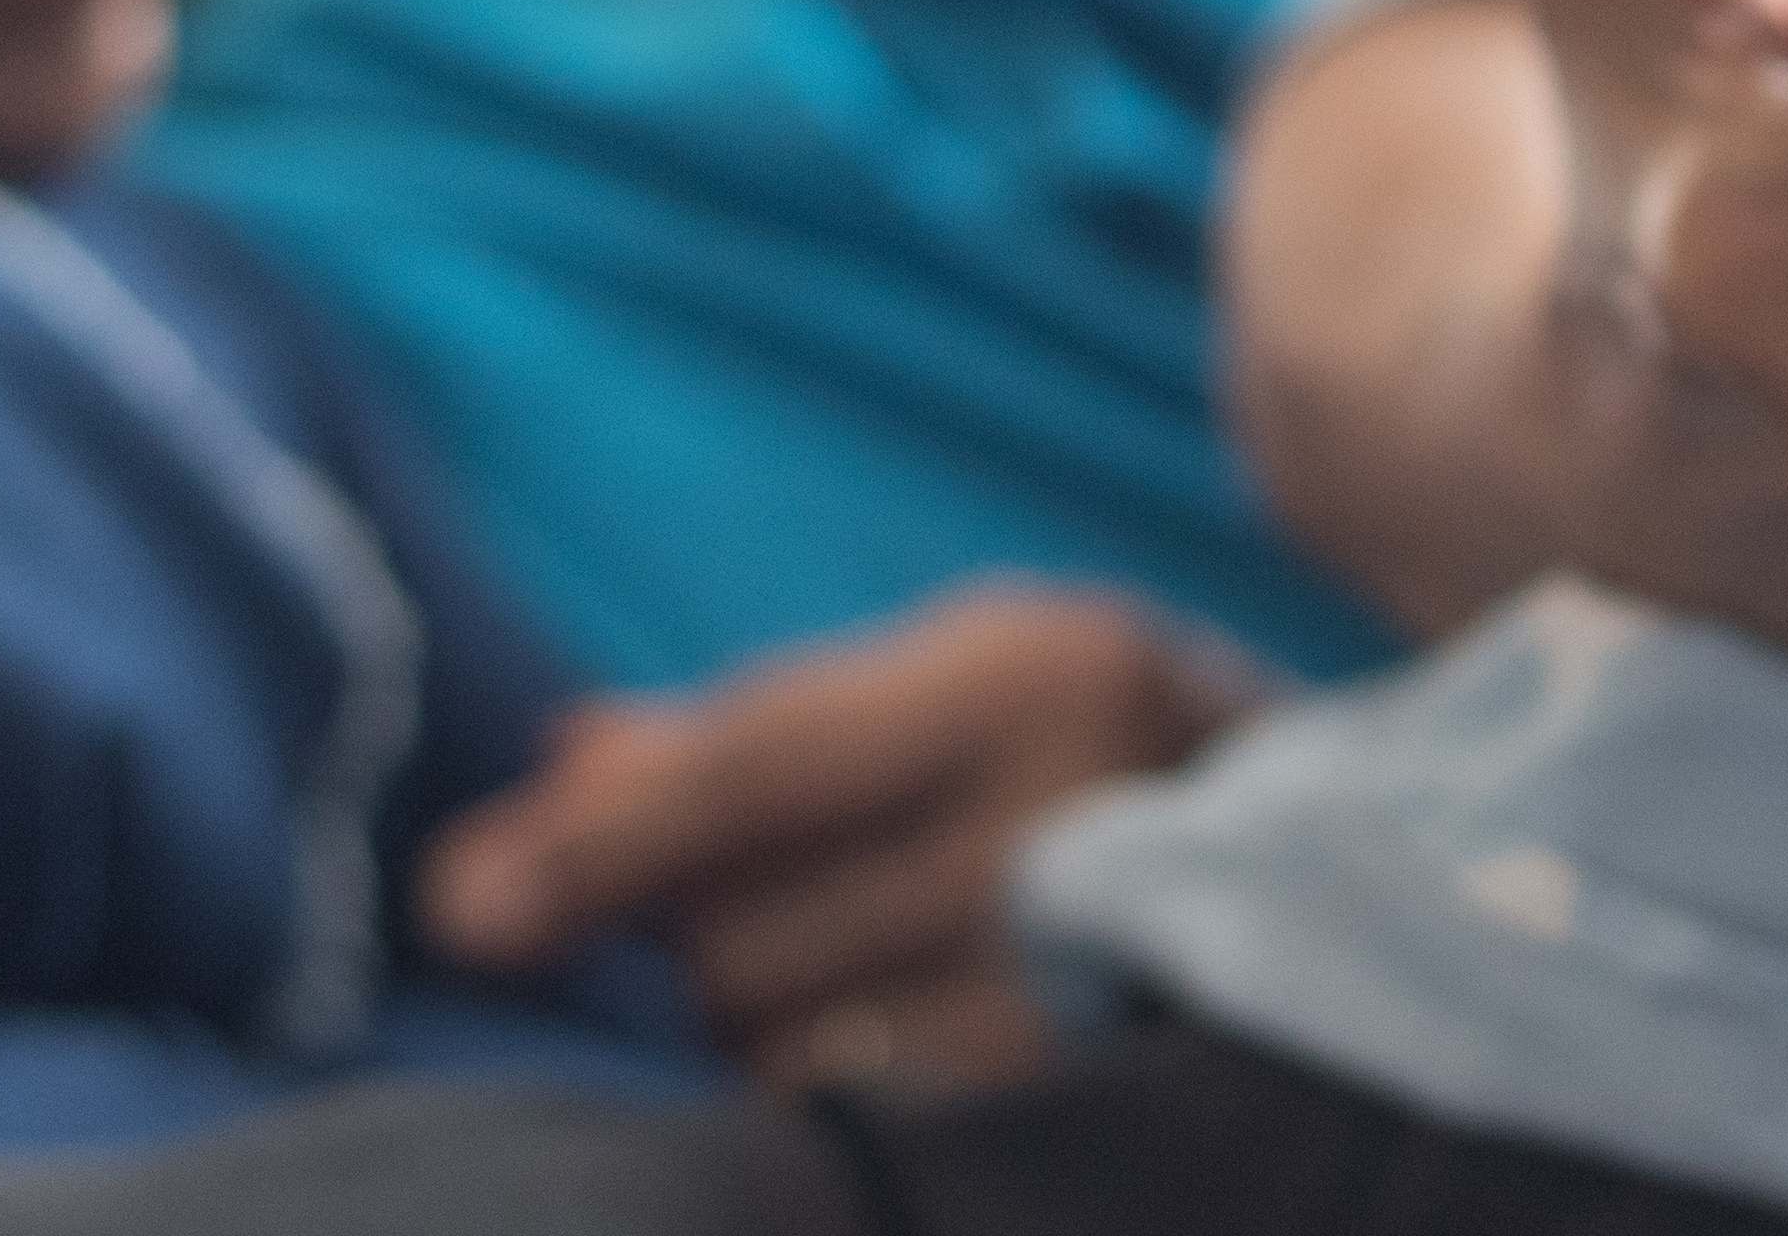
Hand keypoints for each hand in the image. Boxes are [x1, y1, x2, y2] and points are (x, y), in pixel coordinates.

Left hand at [422, 581, 1250, 1089]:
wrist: (1324, 864)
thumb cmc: (1064, 759)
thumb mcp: (929, 692)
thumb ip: (733, 735)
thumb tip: (556, 766)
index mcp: (1028, 676)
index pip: (761, 771)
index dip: (598, 844)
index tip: (464, 905)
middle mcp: (1066, 818)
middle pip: (749, 934)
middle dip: (696, 939)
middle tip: (752, 916)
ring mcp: (1084, 973)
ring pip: (792, 1043)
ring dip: (758, 1023)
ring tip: (846, 970)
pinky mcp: (1083, 1092)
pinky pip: (863, 1112)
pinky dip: (823, 1085)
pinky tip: (865, 1041)